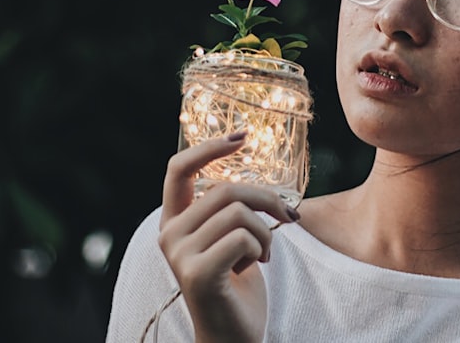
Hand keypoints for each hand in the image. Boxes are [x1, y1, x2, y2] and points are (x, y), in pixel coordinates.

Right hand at [158, 133, 299, 342]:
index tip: (242, 136)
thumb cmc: (238, 282)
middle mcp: (169, 235)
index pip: (178, 169)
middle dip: (268, 200)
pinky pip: (244, 237)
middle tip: (290, 216)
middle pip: (227, 190)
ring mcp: (179, 254)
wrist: (234, 335)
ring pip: (240, 213)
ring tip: (263, 254)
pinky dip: (263, 248)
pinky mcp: (198, 272)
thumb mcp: (231, 235)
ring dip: (267, 232)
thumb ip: (229, 206)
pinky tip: (256, 267)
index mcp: (174, 221)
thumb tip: (256, 165)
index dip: (209, 148)